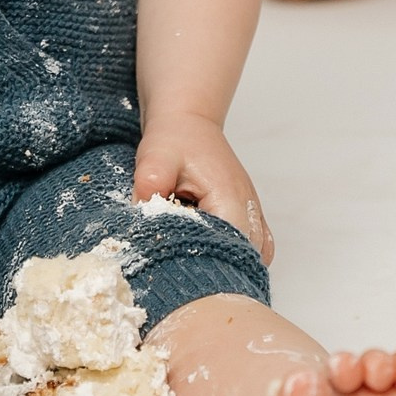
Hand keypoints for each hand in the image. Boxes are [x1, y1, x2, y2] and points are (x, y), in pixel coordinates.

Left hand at [133, 114, 273, 263]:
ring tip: (194, 262)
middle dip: (215, 268)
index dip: (206, 265)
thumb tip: (140, 220)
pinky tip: (211, 254)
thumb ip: (149, 186)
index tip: (180, 271)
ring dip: (226, 263)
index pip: (229, 249)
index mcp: (230, 198)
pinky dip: (236, 255)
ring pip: (251, 255)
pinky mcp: (249, 214)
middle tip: (181, 273)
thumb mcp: (155, 158)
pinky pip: (255, 247)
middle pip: (242, 257)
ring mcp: (253, 212)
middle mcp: (250, 208)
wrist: (188, 121)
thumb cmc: (175, 138)